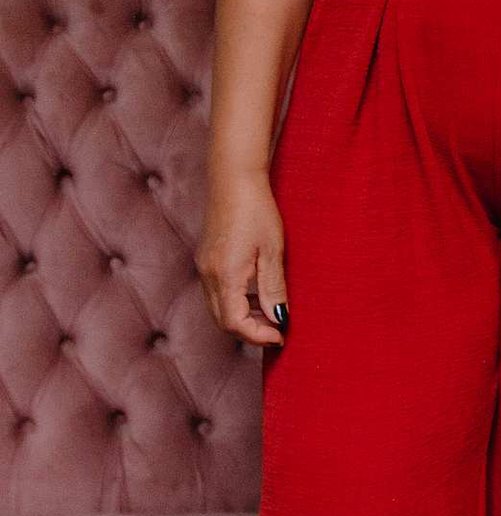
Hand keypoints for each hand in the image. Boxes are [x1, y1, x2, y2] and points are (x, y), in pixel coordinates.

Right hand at [197, 170, 288, 347]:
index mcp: (224, 275)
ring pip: (219, 308)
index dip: (258, 336)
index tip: (281, 336)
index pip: (235, 323)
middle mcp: (208, 274)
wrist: (233, 179)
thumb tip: (278, 319)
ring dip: (244, 317)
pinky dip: (236, 302)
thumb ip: (273, 288)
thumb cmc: (257, 210)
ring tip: (272, 314)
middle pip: (223, 320)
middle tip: (278, 330)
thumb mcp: (272, 251)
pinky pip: (217, 293)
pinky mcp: (206, 259)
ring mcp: (204, 266)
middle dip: (251, 331)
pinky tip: (258, 295)